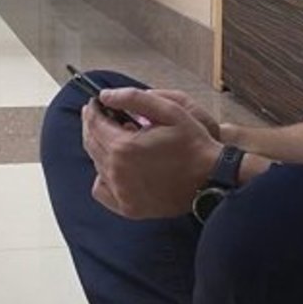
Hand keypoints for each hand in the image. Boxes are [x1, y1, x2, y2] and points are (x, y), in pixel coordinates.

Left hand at [82, 88, 220, 218]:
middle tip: (100, 114)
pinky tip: (116, 165)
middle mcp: (117, 172)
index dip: (92, 110)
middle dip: (93, 126)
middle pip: (91, 144)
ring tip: (115, 136)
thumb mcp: (170, 110)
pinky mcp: (127, 207)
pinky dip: (103, 175)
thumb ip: (134, 98)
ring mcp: (121, 193)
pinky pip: (101, 189)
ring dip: (100, 147)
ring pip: (96, 164)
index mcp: (124, 147)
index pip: (95, 124)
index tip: (94, 102)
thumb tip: (105, 96)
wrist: (211, 178)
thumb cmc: (193, 143)